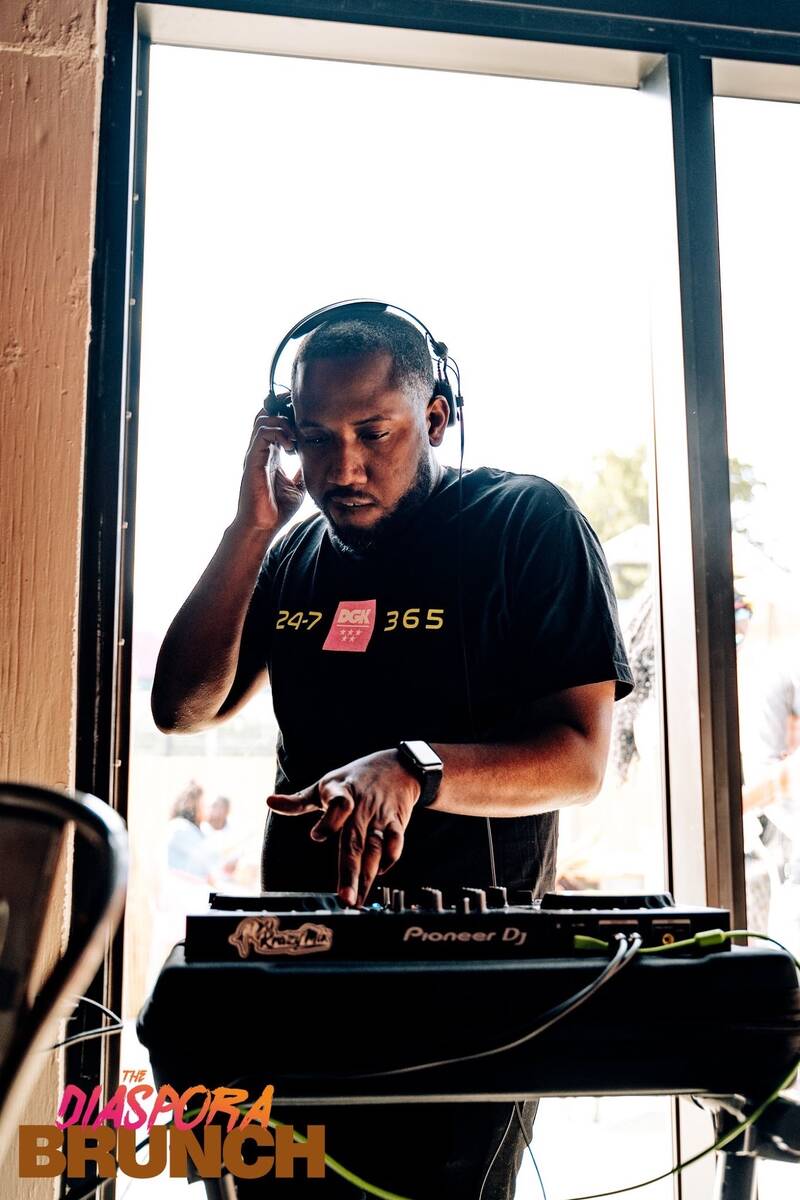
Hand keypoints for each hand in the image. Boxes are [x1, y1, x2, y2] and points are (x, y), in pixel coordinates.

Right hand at [235, 410, 305, 531]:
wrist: (264, 526)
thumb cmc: (277, 509)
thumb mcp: (298, 486)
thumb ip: (302, 471)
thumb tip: (316, 462)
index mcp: (271, 454)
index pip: (274, 423)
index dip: (288, 415)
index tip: (306, 421)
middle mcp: (261, 451)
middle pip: (265, 414)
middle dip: (282, 408)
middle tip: (301, 418)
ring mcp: (255, 454)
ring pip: (262, 419)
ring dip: (282, 422)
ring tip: (295, 438)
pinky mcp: (252, 460)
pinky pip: (262, 434)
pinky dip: (278, 434)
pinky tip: (291, 448)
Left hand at [266, 750, 420, 905]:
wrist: (398, 766)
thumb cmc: (354, 777)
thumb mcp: (325, 785)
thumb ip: (298, 801)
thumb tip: (269, 801)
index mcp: (342, 794)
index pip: (338, 805)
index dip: (329, 820)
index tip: (317, 836)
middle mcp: (362, 807)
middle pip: (355, 842)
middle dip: (350, 872)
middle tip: (344, 898)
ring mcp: (380, 816)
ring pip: (374, 849)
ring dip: (367, 876)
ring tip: (357, 899)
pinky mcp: (396, 821)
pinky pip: (395, 841)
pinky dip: (390, 858)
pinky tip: (380, 874)